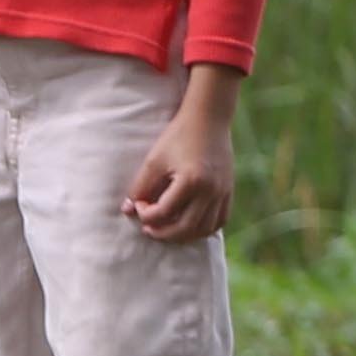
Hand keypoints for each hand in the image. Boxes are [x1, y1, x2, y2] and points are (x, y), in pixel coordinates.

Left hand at [124, 71, 241, 243]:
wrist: (208, 120)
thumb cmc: (178, 136)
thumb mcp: (154, 160)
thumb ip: (140, 187)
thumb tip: (127, 210)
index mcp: (191, 181)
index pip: (163, 212)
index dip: (145, 214)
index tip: (138, 204)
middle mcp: (211, 190)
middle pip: (185, 228)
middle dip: (162, 233)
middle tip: (148, 228)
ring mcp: (223, 192)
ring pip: (205, 229)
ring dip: (183, 235)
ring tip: (166, 229)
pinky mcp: (229, 190)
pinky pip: (220, 221)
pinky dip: (203, 228)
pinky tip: (187, 224)